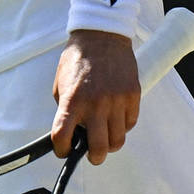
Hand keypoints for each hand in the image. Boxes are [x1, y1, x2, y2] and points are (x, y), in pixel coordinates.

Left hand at [51, 30, 139, 164]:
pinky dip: (122, 127)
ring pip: (117, 140)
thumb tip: (71, 130)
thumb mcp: (61, 83)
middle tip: (91, 154)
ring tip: (104, 137)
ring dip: (110, 144)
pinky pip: (130, 124)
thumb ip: (65, 108)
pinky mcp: (133, 97)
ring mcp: (116, 102)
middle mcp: (95, 104)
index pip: (63, 135)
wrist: (101, 37)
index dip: (61, 149)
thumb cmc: (78, 59)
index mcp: (72, 100)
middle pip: (98, 148)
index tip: (63, 151)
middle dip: (93, 157)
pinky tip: (115, 119)